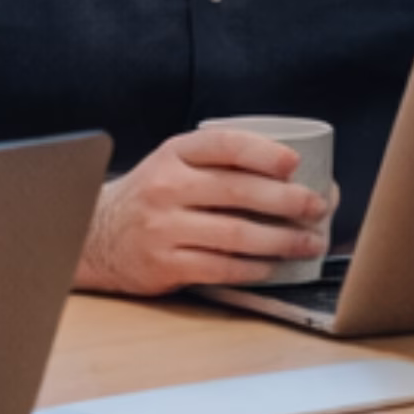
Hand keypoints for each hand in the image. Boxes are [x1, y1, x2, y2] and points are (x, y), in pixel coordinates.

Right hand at [77, 128, 333, 295]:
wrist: (96, 235)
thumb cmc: (152, 197)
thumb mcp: (174, 164)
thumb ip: (219, 164)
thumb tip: (296, 174)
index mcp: (174, 154)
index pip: (224, 145)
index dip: (264, 152)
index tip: (296, 163)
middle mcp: (167, 187)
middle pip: (238, 191)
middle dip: (287, 201)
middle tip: (318, 207)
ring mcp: (163, 227)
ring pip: (235, 235)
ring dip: (281, 241)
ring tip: (308, 243)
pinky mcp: (165, 264)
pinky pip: (220, 268)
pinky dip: (252, 269)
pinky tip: (272, 266)